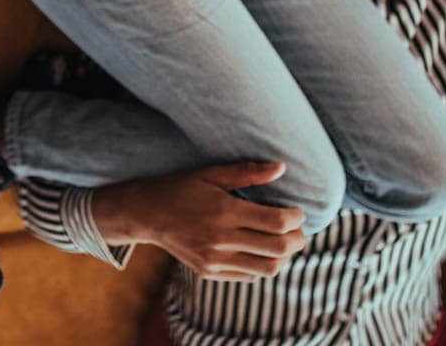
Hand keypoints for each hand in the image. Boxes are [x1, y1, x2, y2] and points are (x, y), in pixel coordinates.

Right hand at [91, 161, 306, 281]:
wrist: (147, 214)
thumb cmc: (181, 188)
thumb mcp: (210, 173)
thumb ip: (246, 172)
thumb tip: (281, 168)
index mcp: (224, 211)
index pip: (275, 222)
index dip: (295, 218)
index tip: (297, 212)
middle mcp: (220, 239)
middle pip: (277, 248)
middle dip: (297, 239)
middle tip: (298, 230)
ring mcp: (215, 260)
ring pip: (267, 268)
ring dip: (284, 257)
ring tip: (284, 243)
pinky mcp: (210, 272)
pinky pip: (249, 276)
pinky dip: (263, 266)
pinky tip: (262, 251)